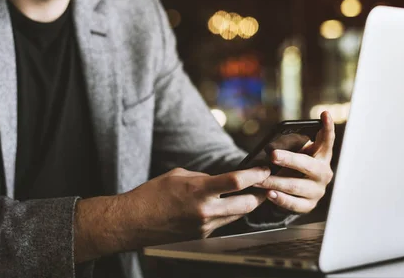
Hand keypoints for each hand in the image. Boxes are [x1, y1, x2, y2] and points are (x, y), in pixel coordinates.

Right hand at [121, 166, 269, 245]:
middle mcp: (205, 210)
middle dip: (261, 193)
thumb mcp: (179, 175)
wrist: (134, 222)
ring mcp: (205, 226)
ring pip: (238, 215)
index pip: (236, 181)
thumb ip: (204, 177)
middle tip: (269, 183)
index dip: (255, 174)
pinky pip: (223, 222)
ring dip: (248, 204)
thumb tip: (220, 179)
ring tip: (255, 193)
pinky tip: (230, 205)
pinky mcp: (202, 235)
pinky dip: (229, 213)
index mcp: (198, 190)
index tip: (264, 168)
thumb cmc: (152, 194)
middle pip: (246, 204)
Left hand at [254, 111, 334, 213]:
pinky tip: (269, 194)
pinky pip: (294, 204)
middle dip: (289, 160)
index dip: (327, 128)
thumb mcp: (295, 154)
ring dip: (275, 182)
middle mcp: (324, 173)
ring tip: (259, 179)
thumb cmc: (293, 167)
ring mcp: (317, 191)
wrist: (294, 192)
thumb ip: (291, 147)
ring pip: (296, 186)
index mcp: (322, 156)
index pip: (327, 140)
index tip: (324, 114)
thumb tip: (271, 146)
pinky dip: (281, 199)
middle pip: (307, 165)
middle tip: (272, 155)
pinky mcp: (309, 205)